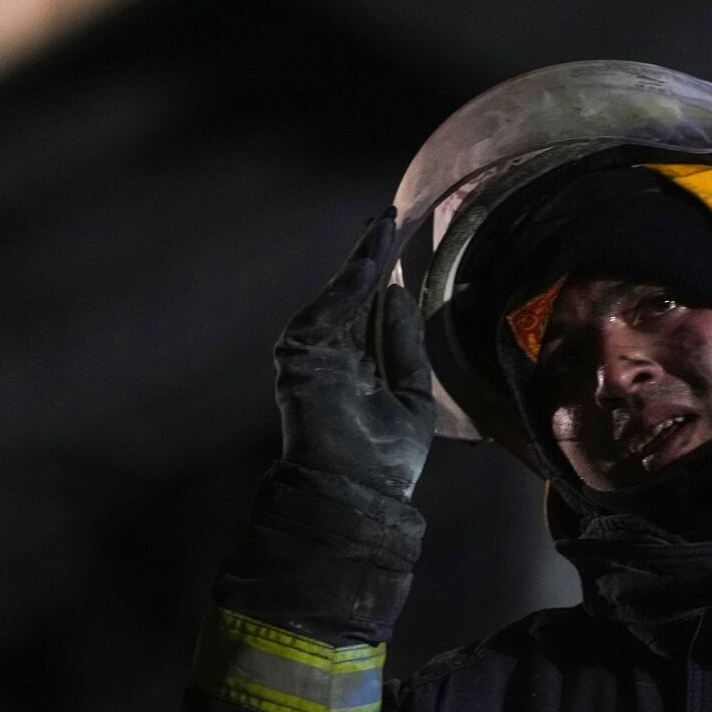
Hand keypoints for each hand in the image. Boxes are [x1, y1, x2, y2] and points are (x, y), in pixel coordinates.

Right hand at [274, 209, 435, 500]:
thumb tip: (398, 293)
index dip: (384, 277)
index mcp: (361, 365)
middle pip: (354, 296)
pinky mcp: (298, 357)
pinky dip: (346, 287)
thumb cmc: (386, 459)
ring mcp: (314, 354)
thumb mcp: (412, 394)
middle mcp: (335, 355)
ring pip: (339, 298)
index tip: (398, 244)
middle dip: (370, 256)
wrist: (360, 493)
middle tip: (387, 218)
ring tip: (382, 226)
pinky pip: (325, 313)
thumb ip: (404, 344)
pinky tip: (369, 263)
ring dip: (361, 261)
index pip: (372, 311)